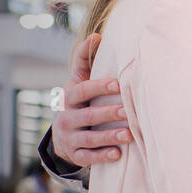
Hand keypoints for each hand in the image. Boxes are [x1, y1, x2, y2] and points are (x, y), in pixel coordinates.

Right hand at [50, 32, 132, 168]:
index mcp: (69, 96)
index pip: (83, 89)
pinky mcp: (74, 154)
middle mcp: (66, 117)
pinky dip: (102, 156)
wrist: (62, 136)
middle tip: (128, 111)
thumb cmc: (79, 103)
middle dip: (108, 113)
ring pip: (89, 138)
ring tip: (129, 135)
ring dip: (109, 136)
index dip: (99, 87)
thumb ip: (84, 60)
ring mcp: (69, 137)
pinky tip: (118, 154)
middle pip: (88, 115)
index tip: (119, 84)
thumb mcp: (78, 82)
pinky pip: (88, 157)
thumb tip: (96, 35)